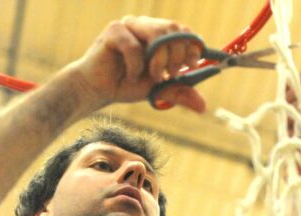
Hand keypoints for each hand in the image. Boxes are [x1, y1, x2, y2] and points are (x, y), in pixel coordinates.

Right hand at [69, 16, 205, 111]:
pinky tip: (130, 76)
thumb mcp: (159, 90)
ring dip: (159, 60)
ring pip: (157, 34)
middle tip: (170, 75)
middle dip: (176, 56)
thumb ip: (179, 92)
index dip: (191, 47)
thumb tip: (203, 107)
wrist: (97, 90)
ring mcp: (130, 25)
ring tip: (153, 77)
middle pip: (173, 30)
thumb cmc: (126, 86)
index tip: (190, 66)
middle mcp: (146, 25)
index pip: (183, 30)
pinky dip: (136, 67)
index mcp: (158, 33)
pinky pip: (134, 47)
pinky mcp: (114, 31)